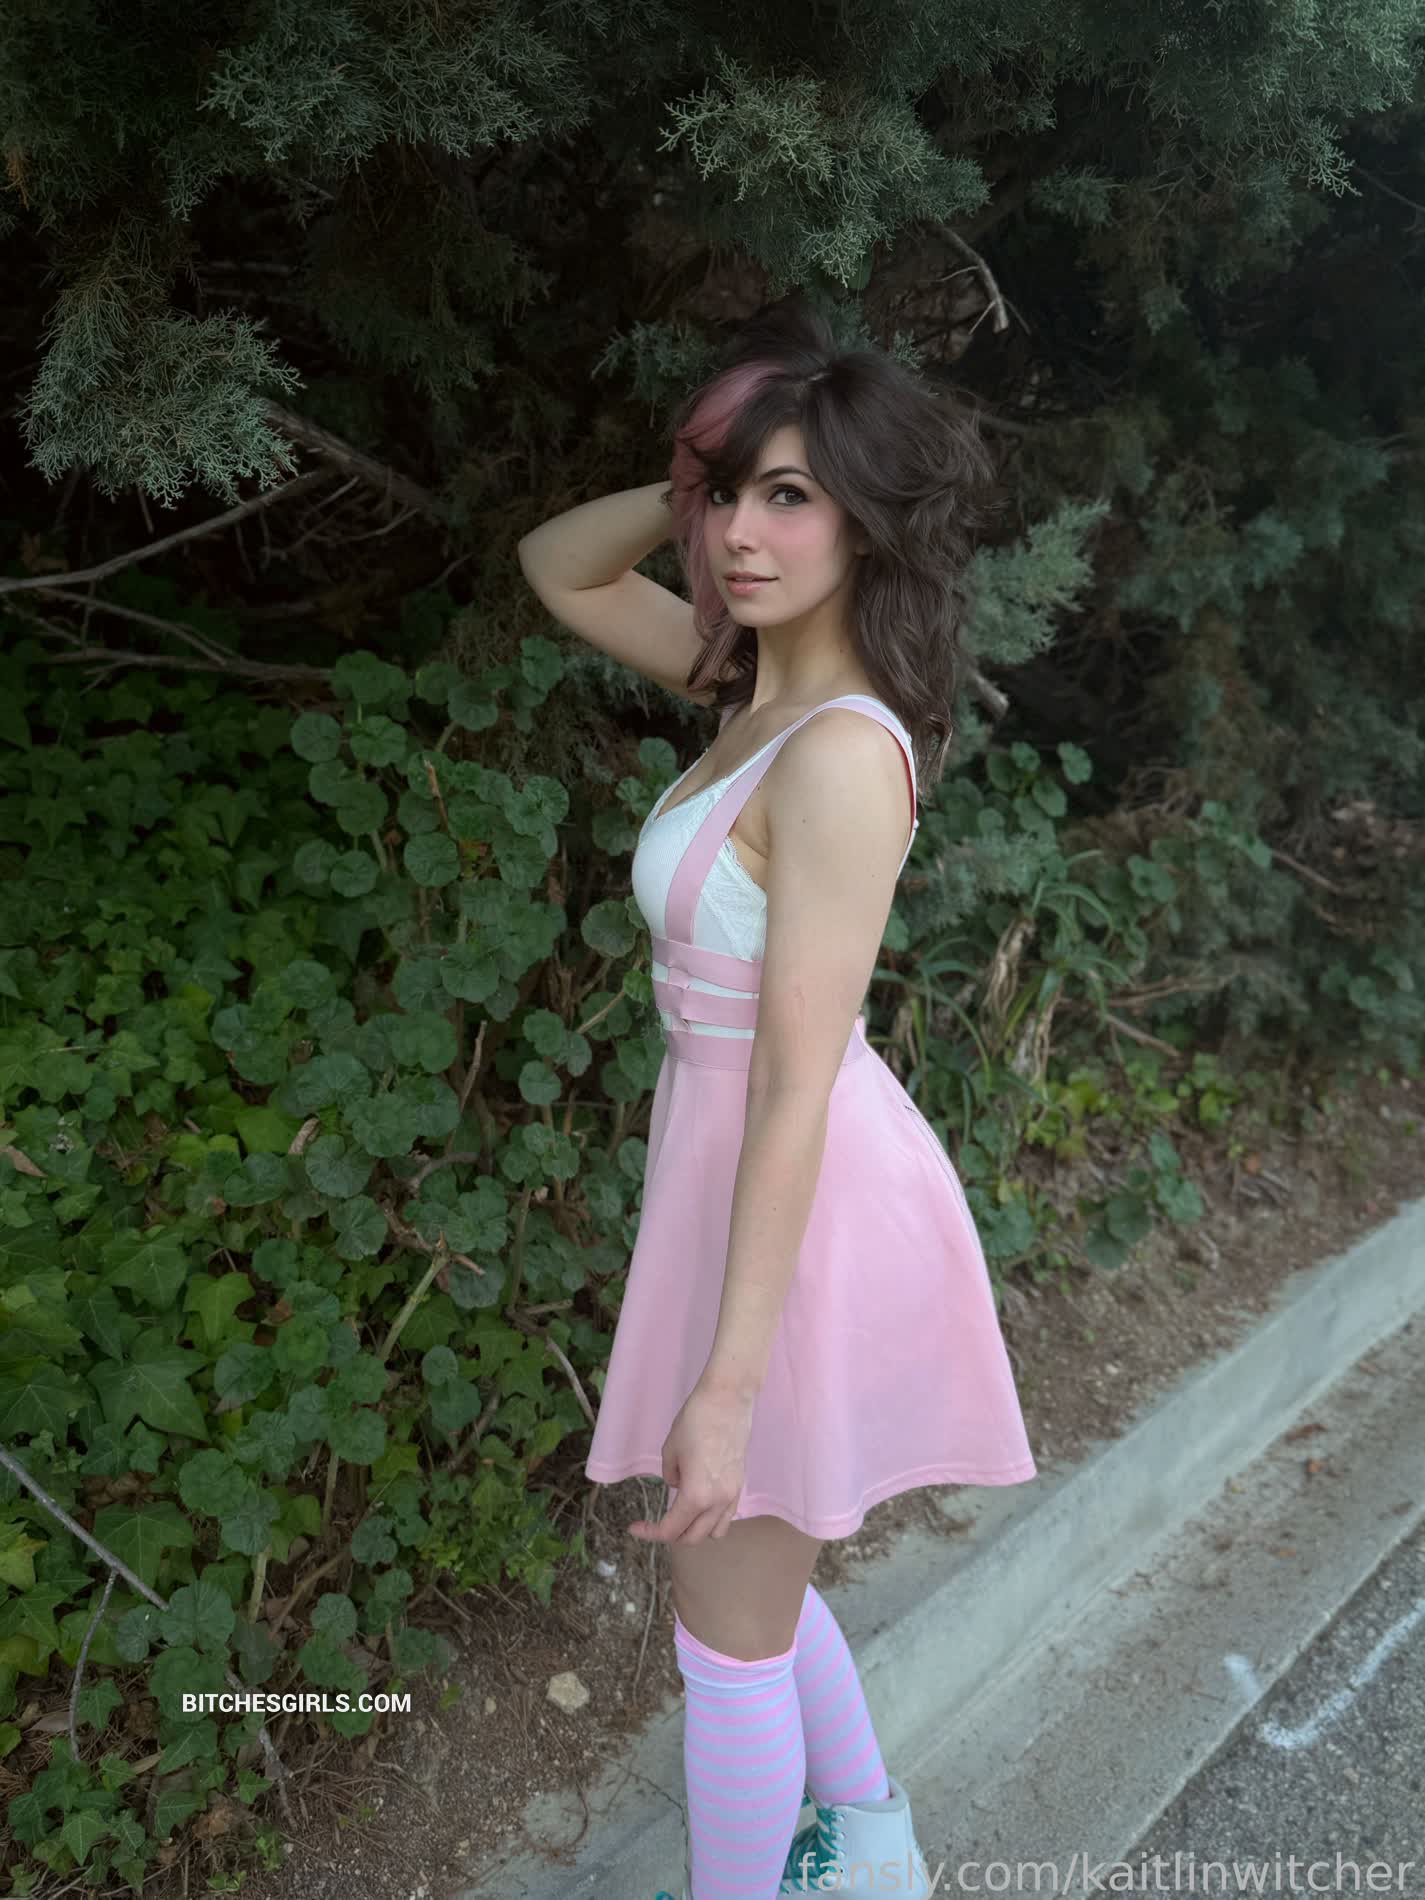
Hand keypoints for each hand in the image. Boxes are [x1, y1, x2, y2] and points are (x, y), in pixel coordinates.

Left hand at [628, 1379, 756, 1544]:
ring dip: (696, 1531)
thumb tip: (677, 1486)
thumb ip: (670, 1476)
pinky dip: (712, 1519)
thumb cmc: (694, 1421)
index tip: (635, 1527)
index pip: (671, 1529)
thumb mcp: (670, 1450)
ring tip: (681, 1518)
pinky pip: (727, 1516)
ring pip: (715, 1532)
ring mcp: (733, 1495)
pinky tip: (701, 1505)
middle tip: (655, 1524)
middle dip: (671, 1536)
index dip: (650, 1533)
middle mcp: (718, 1502)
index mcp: (696, 1496)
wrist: (727, 1400)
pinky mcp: (740, 1484)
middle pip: (694, 1537)